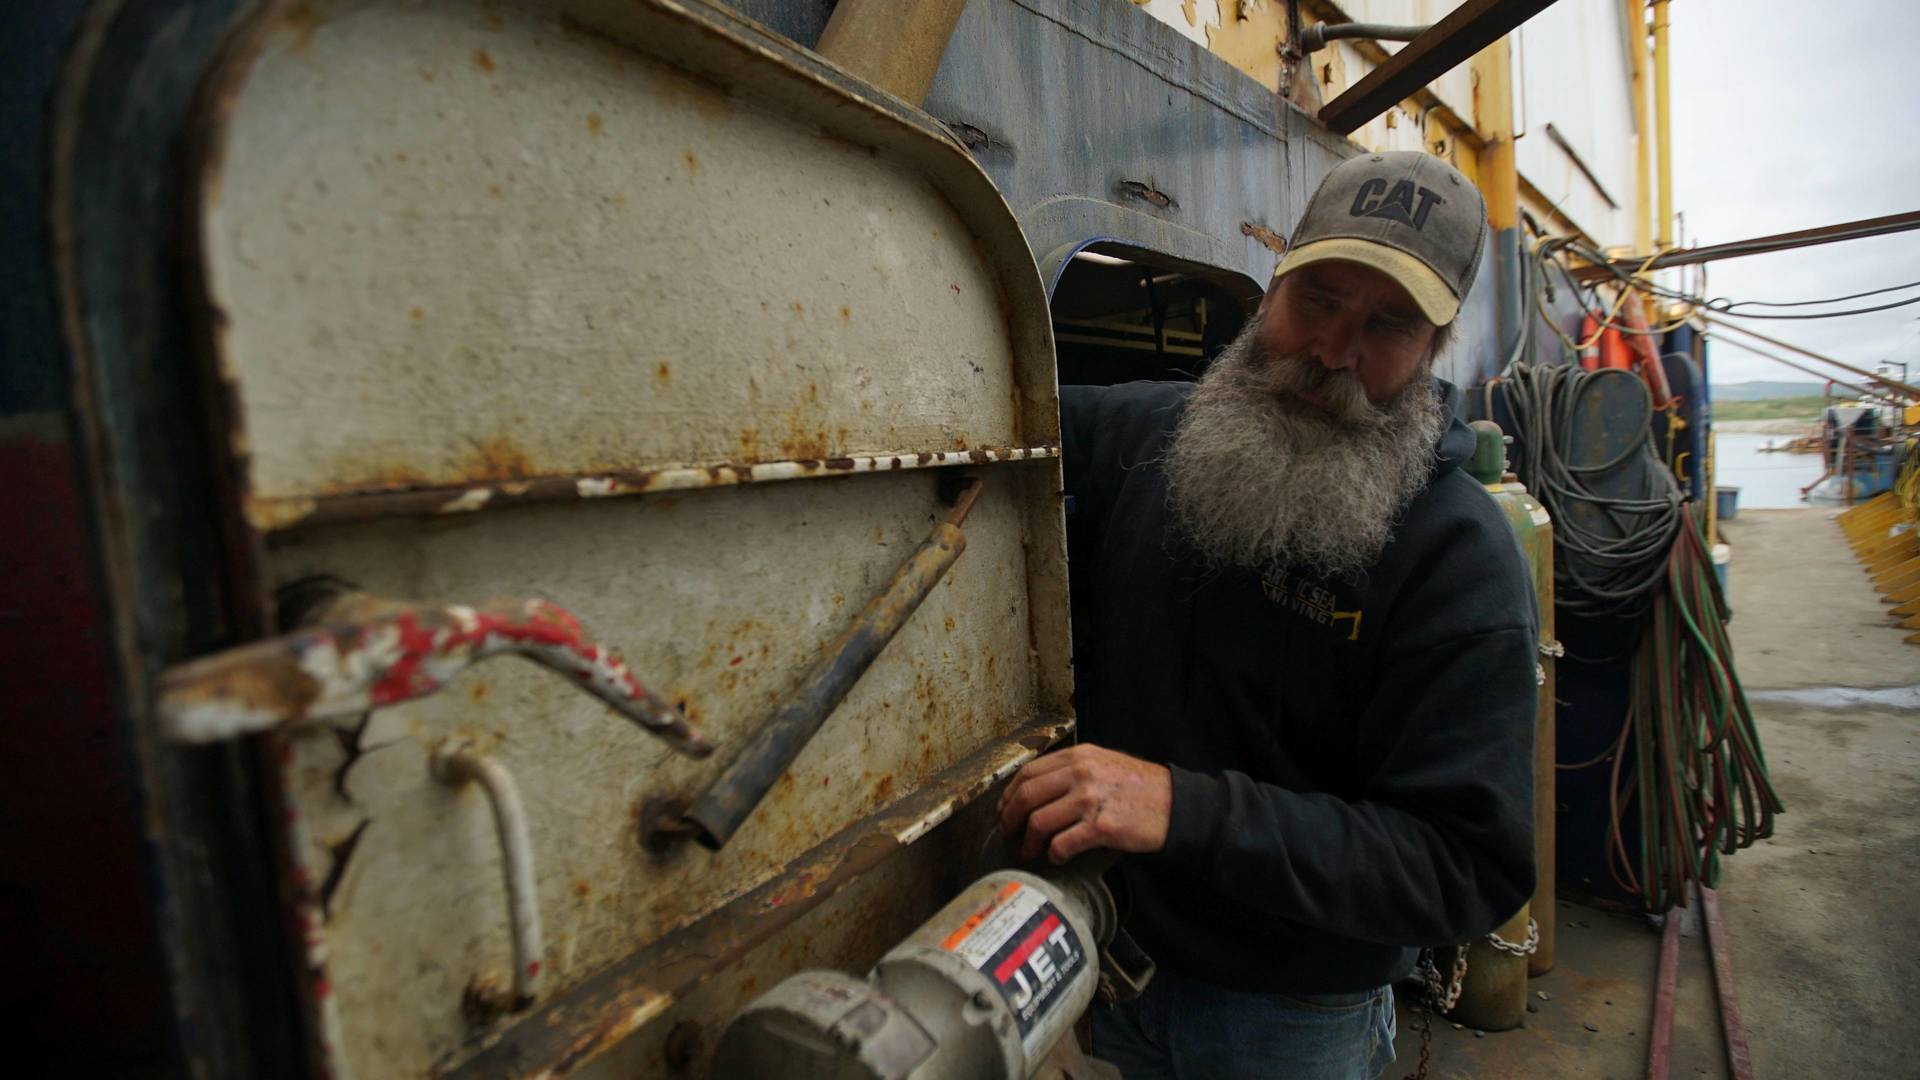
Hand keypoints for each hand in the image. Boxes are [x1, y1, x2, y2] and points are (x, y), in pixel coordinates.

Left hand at [997, 744, 1171, 863]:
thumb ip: (1073, 770)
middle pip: (1026, 796)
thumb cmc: (1140, 788)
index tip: (1003, 810)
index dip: (1009, 795)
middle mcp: (1081, 774)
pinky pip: (1062, 843)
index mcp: (1079, 756)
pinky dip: (1054, 854)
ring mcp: (1090, 800)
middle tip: (1008, 835)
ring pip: (1038, 821)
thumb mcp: (1104, 764)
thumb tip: (1037, 791)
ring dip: (1028, 842)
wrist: (1176, 805)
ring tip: (1030, 852)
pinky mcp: (1101, 827)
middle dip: (1010, 819)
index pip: (1028, 773)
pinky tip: (1057, 858)